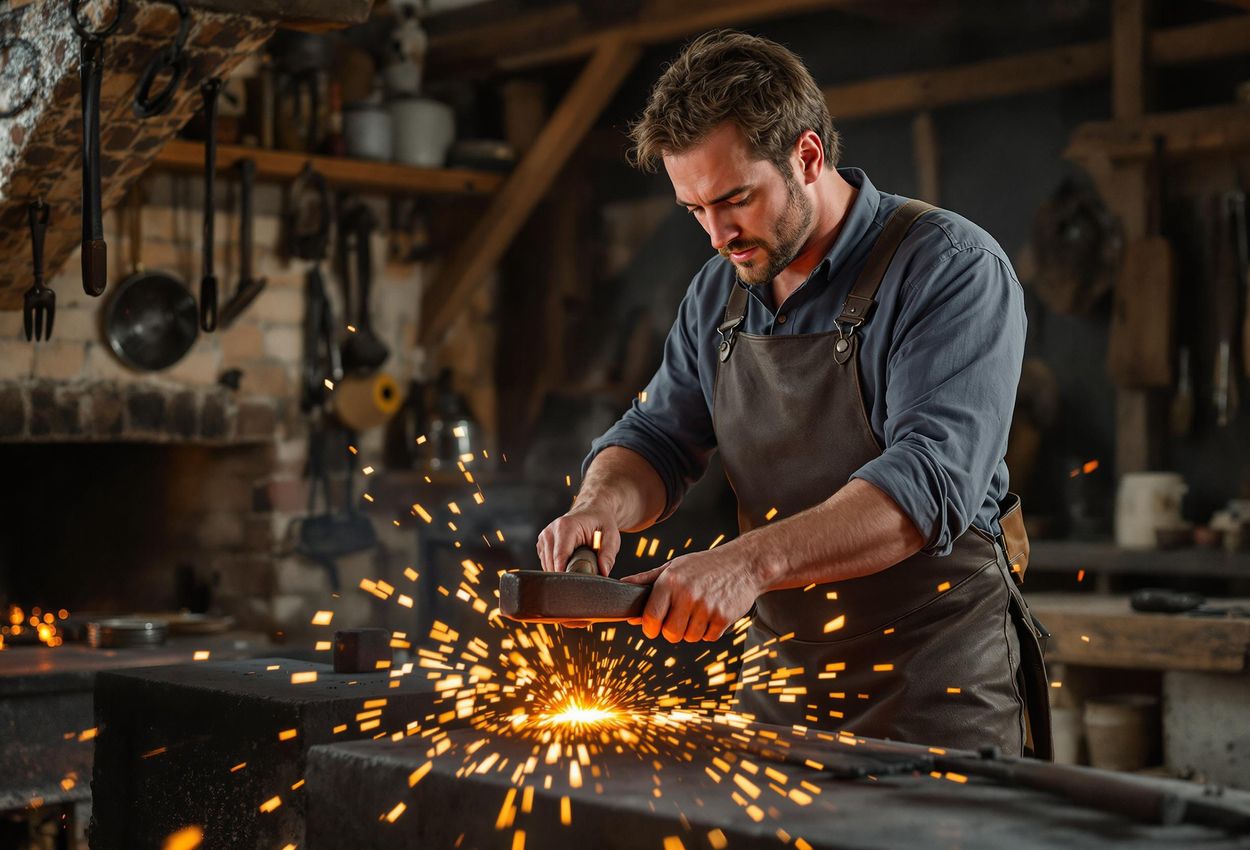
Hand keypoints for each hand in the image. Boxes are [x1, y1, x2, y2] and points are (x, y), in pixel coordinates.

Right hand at [536, 502, 620, 575]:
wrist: (592, 510)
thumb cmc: (602, 522)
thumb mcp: (611, 536)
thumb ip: (608, 554)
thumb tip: (603, 572)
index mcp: (565, 527)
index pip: (560, 558)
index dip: (568, 574)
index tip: (579, 585)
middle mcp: (550, 531)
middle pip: (552, 564)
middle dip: (567, 575)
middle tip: (584, 578)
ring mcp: (544, 538)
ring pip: (548, 566)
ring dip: (562, 572)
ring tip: (578, 568)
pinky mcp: (542, 544)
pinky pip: (546, 564)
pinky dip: (558, 568)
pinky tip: (570, 564)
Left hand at [621, 544, 761, 642]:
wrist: (744, 564)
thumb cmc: (705, 565)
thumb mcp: (673, 566)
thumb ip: (646, 579)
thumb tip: (622, 586)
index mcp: (670, 581)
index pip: (651, 618)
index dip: (650, 627)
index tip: (654, 626)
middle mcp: (687, 594)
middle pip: (669, 634)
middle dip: (673, 630)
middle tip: (681, 615)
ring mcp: (706, 607)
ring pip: (689, 637)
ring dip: (693, 629)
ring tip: (700, 609)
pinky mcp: (723, 617)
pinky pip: (708, 638)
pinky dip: (710, 630)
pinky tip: (713, 612)